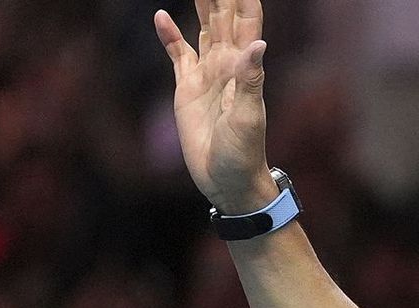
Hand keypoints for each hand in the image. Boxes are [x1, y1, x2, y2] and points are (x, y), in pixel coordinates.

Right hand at [154, 0, 277, 214]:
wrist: (228, 180)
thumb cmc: (244, 153)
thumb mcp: (248, 117)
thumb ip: (251, 80)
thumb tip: (258, 44)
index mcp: (244, 66)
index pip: (247, 20)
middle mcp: (227, 63)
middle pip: (223, 16)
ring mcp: (207, 73)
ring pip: (203, 27)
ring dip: (201, 3)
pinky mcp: (188, 88)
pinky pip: (178, 53)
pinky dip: (169, 35)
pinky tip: (160, 16)